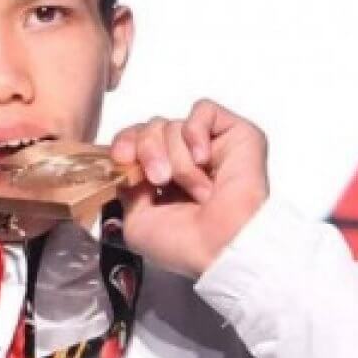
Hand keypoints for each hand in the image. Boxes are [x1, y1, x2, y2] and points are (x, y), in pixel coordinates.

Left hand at [110, 99, 268, 278]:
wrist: (222, 246)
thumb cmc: (186, 244)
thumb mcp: (136, 223)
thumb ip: (125, 189)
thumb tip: (124, 165)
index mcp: (163, 180)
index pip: (135, 142)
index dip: (125, 144)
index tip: (122, 158)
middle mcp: (185, 160)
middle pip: (150, 128)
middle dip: (148, 151)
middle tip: (160, 179)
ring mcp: (210, 146)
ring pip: (173, 125)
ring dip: (178, 159)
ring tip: (196, 189)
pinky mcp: (235, 134)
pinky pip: (203, 111)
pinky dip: (196, 133)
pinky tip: (203, 159)